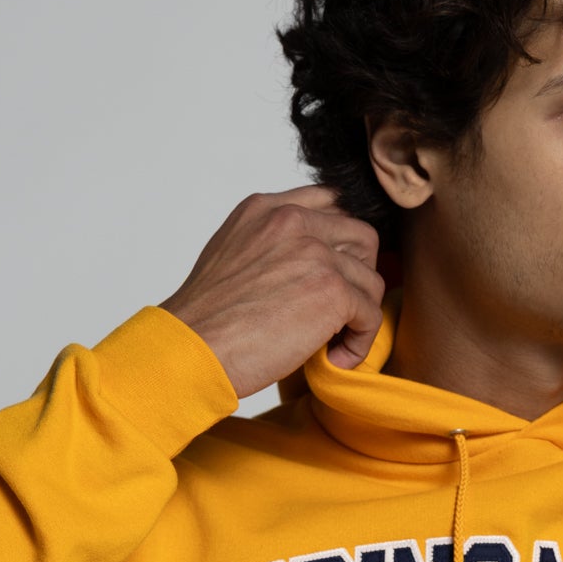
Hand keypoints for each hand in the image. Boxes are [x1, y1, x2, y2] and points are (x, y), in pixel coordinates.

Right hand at [161, 188, 383, 396]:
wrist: (191, 348)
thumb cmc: (206, 319)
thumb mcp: (231, 254)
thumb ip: (271, 244)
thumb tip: (309, 266)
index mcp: (265, 209)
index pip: (330, 203)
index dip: (341, 243)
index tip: (334, 274)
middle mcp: (292, 222)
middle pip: (362, 237)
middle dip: (359, 275)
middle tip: (340, 310)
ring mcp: (315, 253)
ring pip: (371, 280)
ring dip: (359, 315)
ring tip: (333, 342)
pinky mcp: (332, 291)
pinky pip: (371, 315)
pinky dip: (360, 342)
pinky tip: (335, 358)